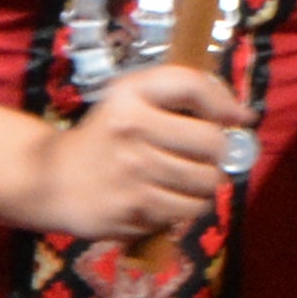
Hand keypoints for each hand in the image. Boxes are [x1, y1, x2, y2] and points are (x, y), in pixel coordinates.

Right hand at [30, 63, 247, 241]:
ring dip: (205, 185)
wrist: (51, 179)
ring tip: (185, 180)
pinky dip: (186, 208)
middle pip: (212, 142)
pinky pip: (187, 212)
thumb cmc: (105, 136)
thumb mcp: (131, 99)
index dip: (225, 102)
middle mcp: (131, 129)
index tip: (239, 117)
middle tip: (202, 156)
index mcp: (129, 94)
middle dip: (217, 153)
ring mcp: (132, 173)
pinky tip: (168, 199)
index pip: (192, 85)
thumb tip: (245, 115)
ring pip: (206, 183)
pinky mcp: (134, 210)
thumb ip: (184, 93)